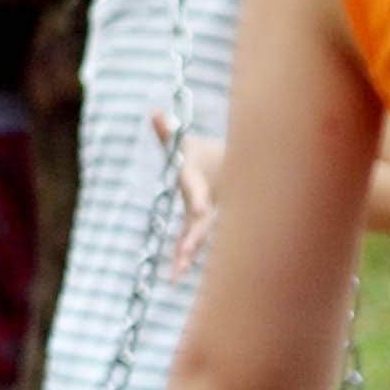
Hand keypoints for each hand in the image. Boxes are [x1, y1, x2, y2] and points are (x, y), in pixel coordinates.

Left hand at [168, 122, 220, 273]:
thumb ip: (169, 133)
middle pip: (200, 224)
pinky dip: (186, 257)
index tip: (200, 211)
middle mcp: (206, 203)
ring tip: (173, 277)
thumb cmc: (204, 155)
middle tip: (183, 256)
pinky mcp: (201, 225)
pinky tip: (174, 277)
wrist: (236, 169)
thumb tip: (153, 112)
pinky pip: (192, 243)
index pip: (199, 194)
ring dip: (186, 256)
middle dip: (193, 240)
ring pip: (197, 238)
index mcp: (201, 184)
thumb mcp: (186, 144)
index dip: (200, 201)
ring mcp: (206, 217)